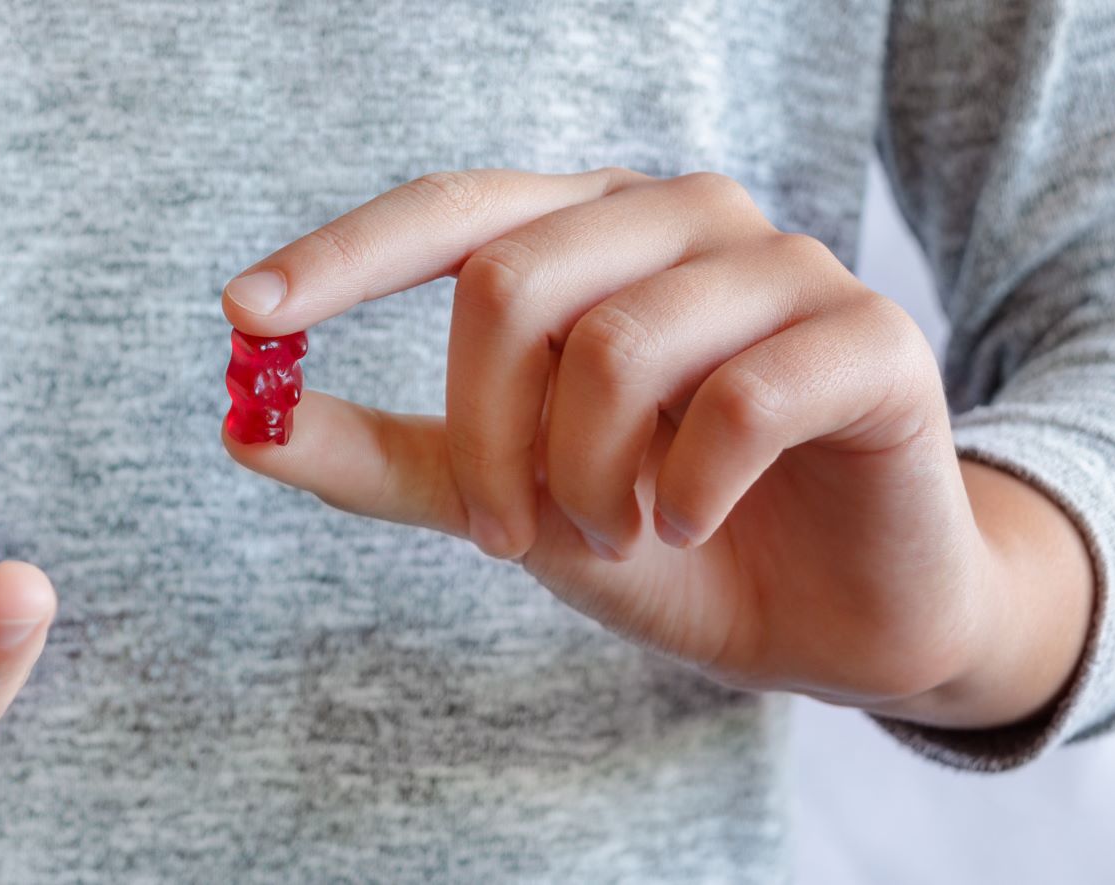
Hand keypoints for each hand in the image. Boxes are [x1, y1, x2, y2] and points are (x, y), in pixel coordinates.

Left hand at [223, 169, 1092, 728]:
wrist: (827, 619)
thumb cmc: (657, 535)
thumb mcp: (503, 503)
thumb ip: (389, 460)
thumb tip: (244, 426)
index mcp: (586, 234)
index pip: (448, 212)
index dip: (341, 258)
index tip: (242, 316)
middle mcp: (679, 220)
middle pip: (512, 283)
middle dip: (485, 437)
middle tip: (507, 533)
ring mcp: (782, 266)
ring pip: (617, 345)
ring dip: (585, 479)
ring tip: (618, 531)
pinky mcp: (872, 337)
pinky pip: (743, 401)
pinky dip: (688, 492)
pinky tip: (691, 524)